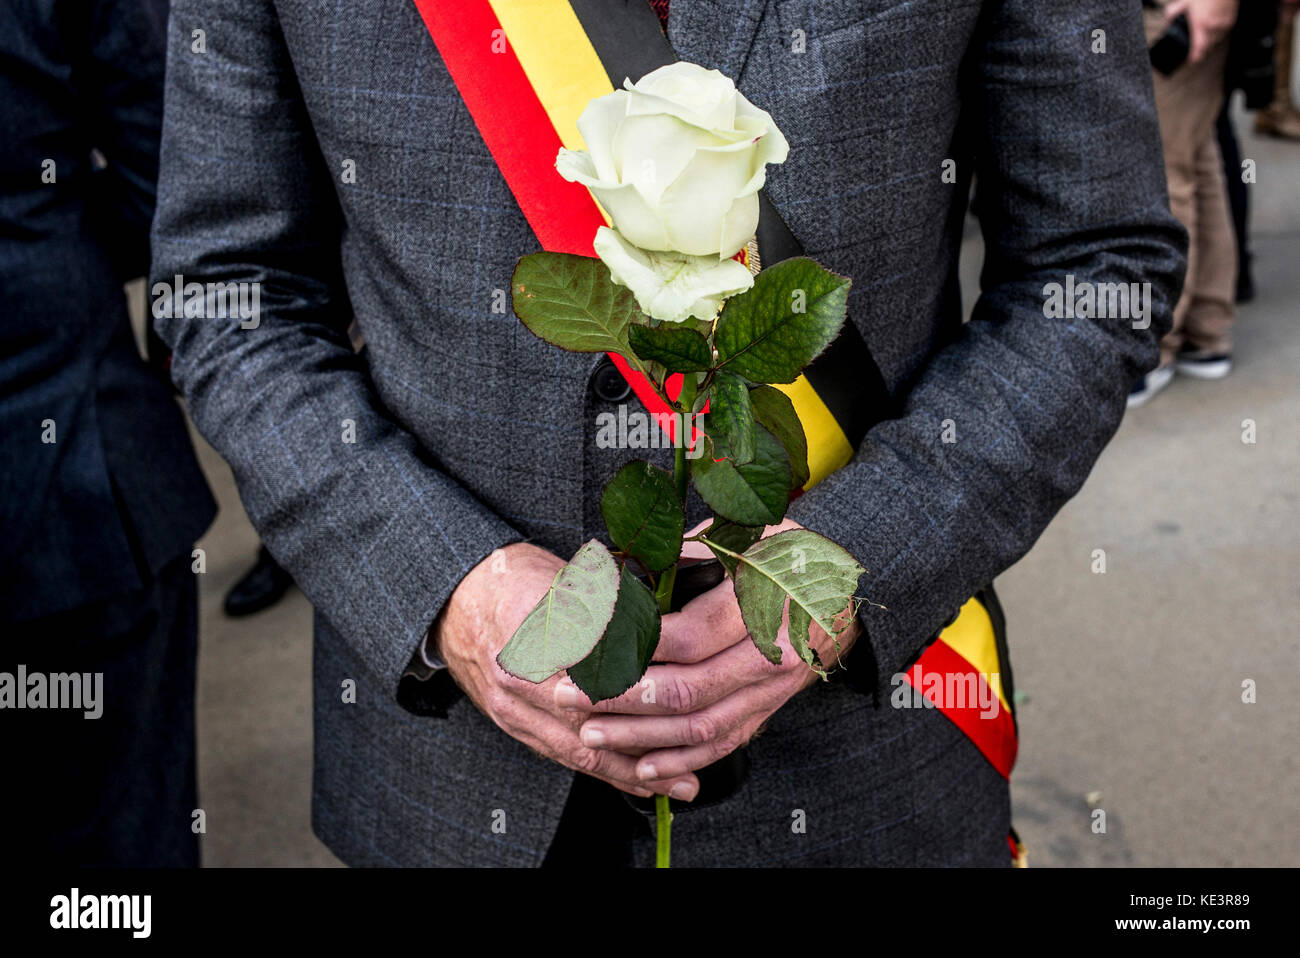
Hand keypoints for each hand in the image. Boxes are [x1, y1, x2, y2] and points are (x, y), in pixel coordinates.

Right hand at [431, 542, 700, 799]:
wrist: (456, 598)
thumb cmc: (516, 578)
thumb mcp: (565, 577)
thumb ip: (612, 603)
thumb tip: (670, 617)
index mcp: (539, 634)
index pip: (604, 674)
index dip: (649, 693)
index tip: (694, 702)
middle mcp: (522, 677)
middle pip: (595, 723)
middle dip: (648, 746)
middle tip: (697, 761)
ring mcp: (512, 706)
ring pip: (580, 750)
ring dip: (631, 772)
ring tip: (679, 785)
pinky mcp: (510, 723)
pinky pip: (561, 755)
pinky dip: (602, 770)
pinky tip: (637, 783)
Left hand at [554, 520, 861, 782]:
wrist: (841, 590)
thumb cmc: (782, 553)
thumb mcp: (741, 534)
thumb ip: (683, 552)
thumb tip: (619, 574)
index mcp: (765, 603)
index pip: (688, 637)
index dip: (633, 646)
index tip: (586, 647)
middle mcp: (774, 654)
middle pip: (689, 690)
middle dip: (622, 697)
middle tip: (572, 694)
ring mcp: (773, 690)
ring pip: (702, 727)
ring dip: (641, 736)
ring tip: (592, 732)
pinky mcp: (768, 711)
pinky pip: (723, 744)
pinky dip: (681, 761)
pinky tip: (641, 765)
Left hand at [1165, 0, 1237, 63]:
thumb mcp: (1186, 1)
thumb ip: (1174, 11)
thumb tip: (1168, 18)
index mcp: (1200, 25)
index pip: (1198, 48)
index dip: (1195, 57)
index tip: (1192, 60)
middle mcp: (1213, 27)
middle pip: (1208, 46)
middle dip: (1202, 49)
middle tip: (1197, 50)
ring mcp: (1224, 24)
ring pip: (1217, 40)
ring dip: (1210, 42)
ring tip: (1205, 40)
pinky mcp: (1231, 19)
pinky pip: (1224, 31)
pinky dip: (1218, 33)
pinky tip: (1213, 29)